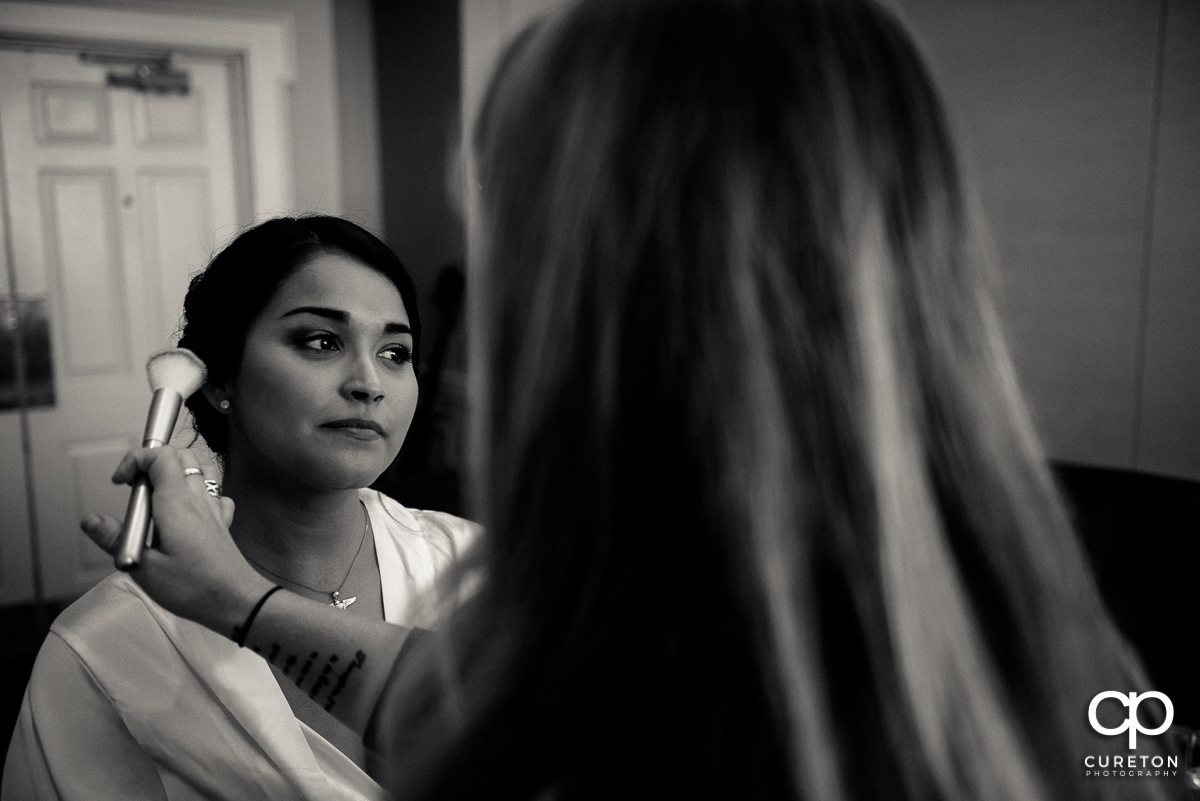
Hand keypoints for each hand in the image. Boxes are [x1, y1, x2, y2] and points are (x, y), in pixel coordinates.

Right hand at [81, 445, 273, 637]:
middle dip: (154, 461)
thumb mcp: (143, 567)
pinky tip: (188, 512)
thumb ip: (115, 538)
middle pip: (181, 456)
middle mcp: (198, 500)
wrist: (236, 601)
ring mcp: (214, 509)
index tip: (120, 481)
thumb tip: (91, 520)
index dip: (135, 459)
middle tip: (136, 487)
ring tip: (158, 497)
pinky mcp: (223, 523)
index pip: (160, 456)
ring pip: (200, 470)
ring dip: (177, 473)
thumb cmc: (194, 588)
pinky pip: (215, 494)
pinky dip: (200, 492)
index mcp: (176, 504)